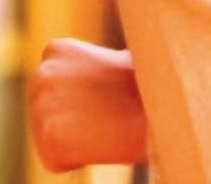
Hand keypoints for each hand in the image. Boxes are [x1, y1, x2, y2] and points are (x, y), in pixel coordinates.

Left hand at [27, 38, 149, 171]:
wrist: (168, 104)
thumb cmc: (151, 83)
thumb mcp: (116, 60)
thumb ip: (88, 68)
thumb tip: (84, 91)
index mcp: (56, 50)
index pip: (51, 86)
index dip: (80, 96)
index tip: (108, 93)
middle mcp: (42, 72)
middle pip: (46, 111)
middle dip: (72, 118)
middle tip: (110, 113)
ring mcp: (42, 105)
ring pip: (49, 137)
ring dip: (75, 139)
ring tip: (108, 126)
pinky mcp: (50, 136)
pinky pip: (57, 160)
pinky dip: (77, 160)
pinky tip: (102, 143)